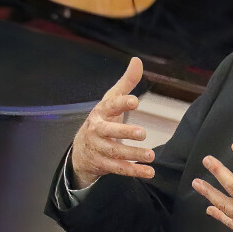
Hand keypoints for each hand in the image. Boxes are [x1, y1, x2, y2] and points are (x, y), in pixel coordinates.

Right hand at [71, 57, 155, 188]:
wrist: (81, 150)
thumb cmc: (102, 120)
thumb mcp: (111, 100)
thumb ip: (126, 82)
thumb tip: (137, 60)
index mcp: (101, 112)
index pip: (110, 105)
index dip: (122, 103)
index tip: (135, 101)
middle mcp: (97, 130)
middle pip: (109, 132)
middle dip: (125, 133)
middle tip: (143, 133)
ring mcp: (98, 149)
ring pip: (114, 153)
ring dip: (133, 155)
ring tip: (151, 155)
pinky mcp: (103, 164)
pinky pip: (118, 169)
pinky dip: (134, 171)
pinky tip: (148, 171)